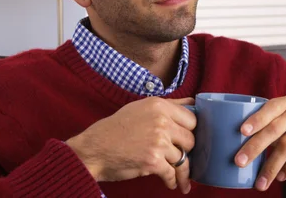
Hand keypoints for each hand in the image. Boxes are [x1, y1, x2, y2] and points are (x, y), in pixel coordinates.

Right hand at [65, 97, 195, 193]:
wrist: (94, 149)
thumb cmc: (115, 128)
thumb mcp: (141, 107)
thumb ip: (169, 104)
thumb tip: (192, 101)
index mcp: (159, 106)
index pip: (191, 119)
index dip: (189, 130)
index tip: (185, 138)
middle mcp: (161, 121)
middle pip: (191, 139)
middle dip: (186, 150)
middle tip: (180, 156)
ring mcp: (158, 142)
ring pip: (184, 159)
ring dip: (182, 171)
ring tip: (181, 178)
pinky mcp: (153, 161)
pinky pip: (172, 173)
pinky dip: (172, 181)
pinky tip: (170, 183)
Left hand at [235, 96, 285, 190]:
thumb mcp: (282, 128)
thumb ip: (264, 131)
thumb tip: (233, 147)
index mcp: (285, 103)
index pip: (269, 108)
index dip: (255, 119)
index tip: (241, 132)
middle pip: (275, 128)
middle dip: (255, 147)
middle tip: (240, 162)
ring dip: (272, 165)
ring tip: (261, 182)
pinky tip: (281, 177)